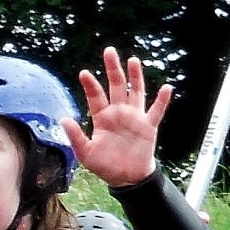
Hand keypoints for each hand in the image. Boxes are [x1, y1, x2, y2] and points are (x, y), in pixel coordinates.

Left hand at [66, 49, 173, 189]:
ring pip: (136, 92)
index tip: (84, 73)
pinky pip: (157, 111)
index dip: (91, 85)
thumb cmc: (105, 166)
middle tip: (109, 51)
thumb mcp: (86, 154)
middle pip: (116, 86)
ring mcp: (134, 118)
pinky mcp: (148, 126)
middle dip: (112, 69)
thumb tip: (63, 119)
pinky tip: (166, 88)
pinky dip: (162, 100)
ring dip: (136, 77)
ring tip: (133, 60)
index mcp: (102, 118)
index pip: (96, 97)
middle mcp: (118, 113)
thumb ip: (76, 137)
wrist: (126, 178)